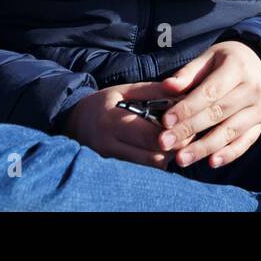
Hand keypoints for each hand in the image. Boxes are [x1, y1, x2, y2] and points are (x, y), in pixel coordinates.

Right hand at [61, 80, 183, 169]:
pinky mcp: (112, 168)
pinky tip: (159, 147)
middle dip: (175, 146)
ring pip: (150, 166)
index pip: (150, 136)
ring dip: (167, 155)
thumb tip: (182, 93)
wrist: (74, 122)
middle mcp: (109, 145)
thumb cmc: (103, 103)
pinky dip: (155, 160)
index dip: (173, 132)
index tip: (186, 123)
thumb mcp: (124, 90)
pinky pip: (142, 170)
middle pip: (153, 156)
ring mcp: (109, 160)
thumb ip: (153, 91)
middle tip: (186, 134)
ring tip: (174, 139)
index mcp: (112, 122)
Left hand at [156, 41, 260, 169]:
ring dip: (204, 147)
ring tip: (181, 159)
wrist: (259, 65)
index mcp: (238, 67)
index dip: (187, 108)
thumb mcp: (209, 58)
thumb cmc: (226, 62)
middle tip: (165, 143)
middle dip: (189, 129)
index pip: (210, 91)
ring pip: (230, 131)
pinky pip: (245, 142)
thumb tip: (167, 87)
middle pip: (218, 113)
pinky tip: (211, 162)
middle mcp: (253, 88)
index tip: (166, 121)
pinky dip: (229, 154)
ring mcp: (260, 108)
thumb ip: (189, 73)